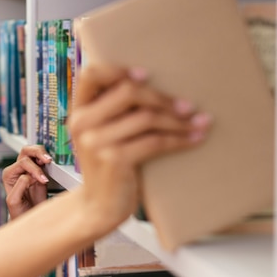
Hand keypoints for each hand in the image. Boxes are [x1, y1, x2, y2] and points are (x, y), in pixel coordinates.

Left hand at [1, 145, 52, 218]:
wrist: (29, 217)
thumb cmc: (19, 211)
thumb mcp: (14, 200)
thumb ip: (19, 186)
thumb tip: (29, 175)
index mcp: (9, 174)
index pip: (22, 163)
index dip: (34, 169)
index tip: (42, 180)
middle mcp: (17, 169)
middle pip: (26, 151)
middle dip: (37, 153)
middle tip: (47, 160)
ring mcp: (28, 169)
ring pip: (33, 151)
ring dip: (42, 154)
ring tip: (48, 160)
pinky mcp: (39, 171)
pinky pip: (42, 159)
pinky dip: (46, 159)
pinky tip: (49, 164)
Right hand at [67, 64, 210, 231]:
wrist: (98, 206)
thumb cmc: (107, 165)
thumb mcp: (100, 134)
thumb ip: (111, 111)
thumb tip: (150, 83)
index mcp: (78, 111)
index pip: (91, 74)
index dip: (119, 69)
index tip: (146, 75)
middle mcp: (82, 123)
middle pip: (127, 92)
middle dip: (162, 97)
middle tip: (187, 106)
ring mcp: (96, 142)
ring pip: (146, 117)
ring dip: (178, 120)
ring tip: (198, 122)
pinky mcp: (114, 160)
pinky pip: (155, 142)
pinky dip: (180, 140)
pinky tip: (194, 139)